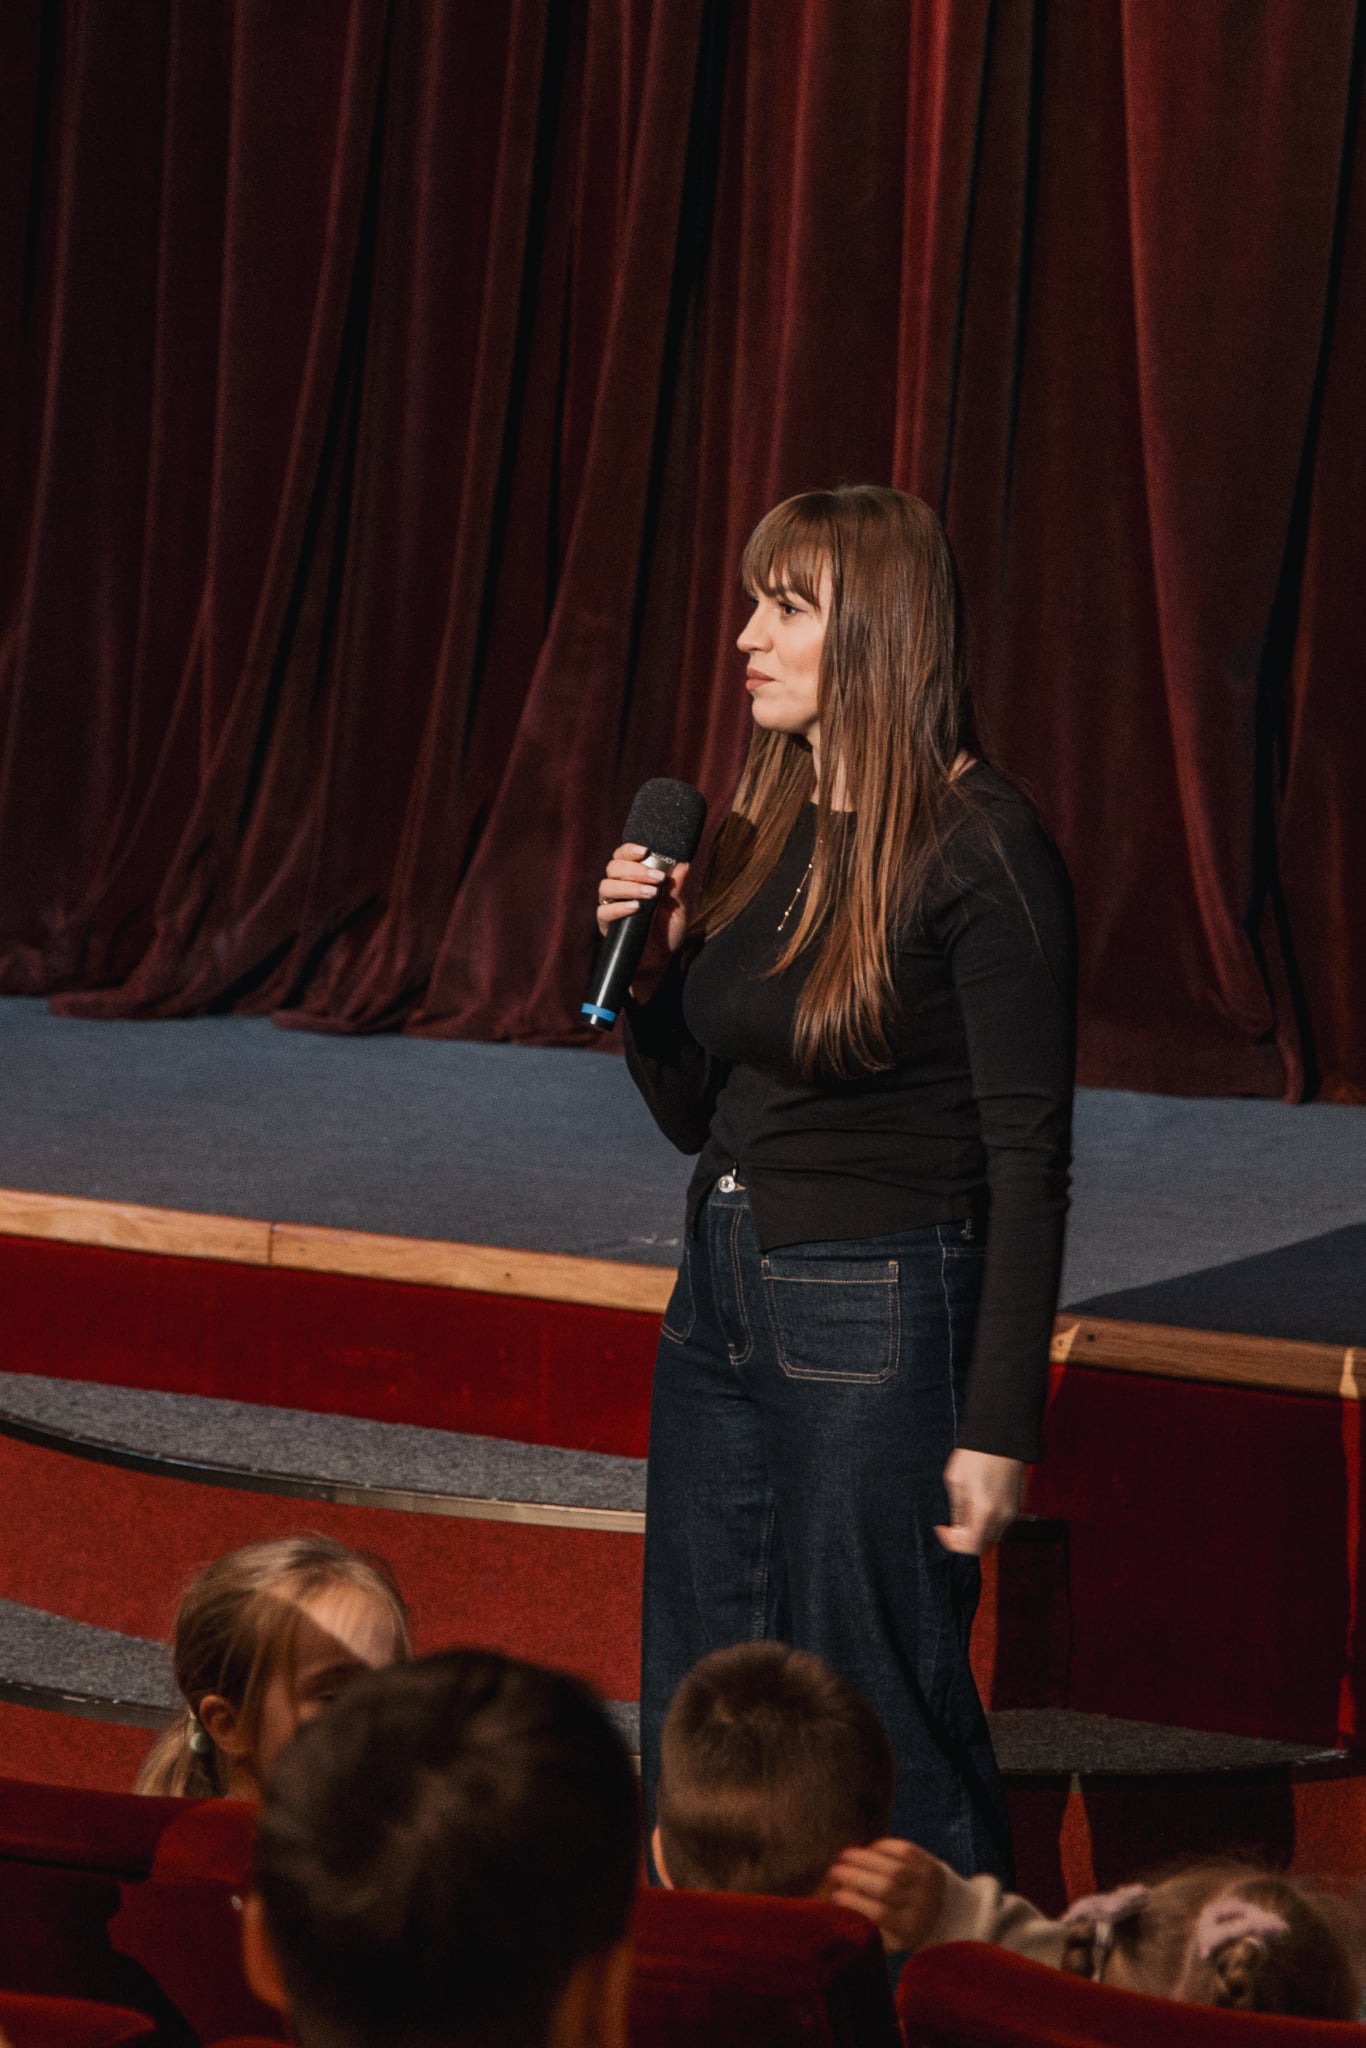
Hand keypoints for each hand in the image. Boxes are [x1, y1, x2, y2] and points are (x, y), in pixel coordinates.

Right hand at [596, 842, 690, 992]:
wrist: (661, 961)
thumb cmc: (668, 930)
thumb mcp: (678, 907)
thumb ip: (677, 886)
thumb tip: (683, 864)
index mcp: (633, 879)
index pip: (622, 857)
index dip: (629, 850)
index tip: (645, 850)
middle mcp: (618, 889)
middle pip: (612, 868)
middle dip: (634, 869)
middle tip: (656, 878)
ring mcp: (610, 906)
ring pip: (606, 886)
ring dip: (629, 886)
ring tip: (651, 894)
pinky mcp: (607, 926)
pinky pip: (604, 912)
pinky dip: (620, 907)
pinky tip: (636, 908)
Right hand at [822, 1838, 946, 1953]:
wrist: (944, 1912)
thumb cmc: (903, 1926)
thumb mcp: (889, 1938)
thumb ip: (865, 1929)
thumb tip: (833, 1916)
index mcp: (909, 1930)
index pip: (878, 1913)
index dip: (855, 1902)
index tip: (835, 1896)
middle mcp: (922, 1906)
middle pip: (886, 1887)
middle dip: (855, 1877)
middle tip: (834, 1871)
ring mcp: (928, 1883)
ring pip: (893, 1867)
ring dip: (864, 1859)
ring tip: (843, 1856)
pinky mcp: (931, 1864)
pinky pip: (904, 1850)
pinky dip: (883, 1847)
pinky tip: (866, 1849)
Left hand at [935, 1448, 1022, 1554]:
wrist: (1002, 1434)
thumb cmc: (975, 1454)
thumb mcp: (955, 1481)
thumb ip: (957, 1510)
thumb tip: (956, 1529)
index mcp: (985, 1512)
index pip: (970, 1548)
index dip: (953, 1543)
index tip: (943, 1529)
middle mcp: (1003, 1517)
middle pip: (983, 1544)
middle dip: (965, 1538)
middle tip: (952, 1522)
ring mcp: (1013, 1511)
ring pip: (993, 1534)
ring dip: (978, 1530)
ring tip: (965, 1509)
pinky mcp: (1019, 1503)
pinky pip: (1002, 1521)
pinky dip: (989, 1520)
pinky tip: (979, 1502)